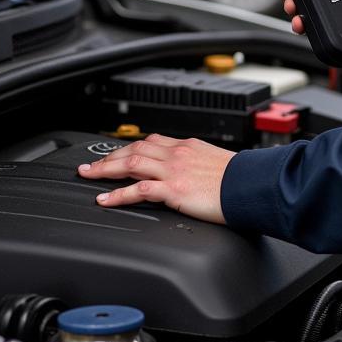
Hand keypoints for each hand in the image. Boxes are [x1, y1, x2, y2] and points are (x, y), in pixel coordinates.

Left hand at [77, 134, 232, 222]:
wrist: (252, 185)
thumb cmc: (240, 178)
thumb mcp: (216, 163)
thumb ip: (199, 165)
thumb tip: (193, 175)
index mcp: (188, 146)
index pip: (152, 141)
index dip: (129, 148)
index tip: (117, 154)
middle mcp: (178, 154)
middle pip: (135, 149)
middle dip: (110, 156)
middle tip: (91, 165)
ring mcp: (174, 170)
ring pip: (131, 163)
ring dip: (106, 169)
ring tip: (89, 177)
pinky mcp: (174, 189)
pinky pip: (138, 190)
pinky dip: (118, 195)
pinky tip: (104, 200)